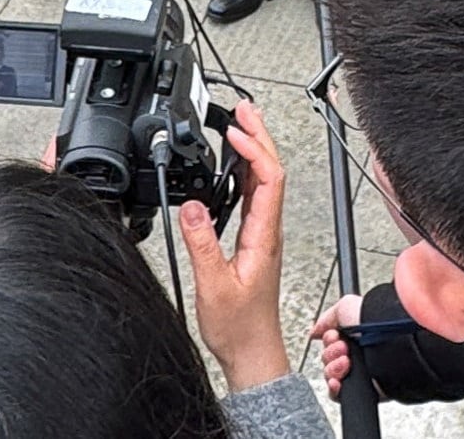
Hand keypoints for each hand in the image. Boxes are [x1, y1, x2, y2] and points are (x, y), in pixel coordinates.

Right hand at [180, 101, 291, 392]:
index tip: (234, 131)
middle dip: (258, 136)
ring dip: (253, 150)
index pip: (269, 180)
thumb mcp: (213, 285)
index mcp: (264, 237)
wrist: (252, 353)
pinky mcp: (253, 242)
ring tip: (238, 126)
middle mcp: (268, 232)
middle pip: (271, 171)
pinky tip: (232, 167)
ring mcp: (262, 236)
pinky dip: (244, 172)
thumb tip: (192, 205)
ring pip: (264, 182)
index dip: (255, 149)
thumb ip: (201, 244)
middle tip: (242, 109)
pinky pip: (253, 197)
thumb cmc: (239, 328)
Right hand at [312, 295, 364, 398]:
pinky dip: (333, 388)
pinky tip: (338, 381)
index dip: (328, 340)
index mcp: (354, 337)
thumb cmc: (374, 324)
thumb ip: (327, 319)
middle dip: (331, 353)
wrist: (391, 345)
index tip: (334, 335)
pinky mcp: (361, 390)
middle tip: (344, 348)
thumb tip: (314, 331)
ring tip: (347, 362)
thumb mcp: (345, 307)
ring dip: (333, 368)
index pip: (329, 343)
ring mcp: (358, 373)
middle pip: (327, 359)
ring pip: (329, 375)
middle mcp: (356, 355)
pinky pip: (336, 394)